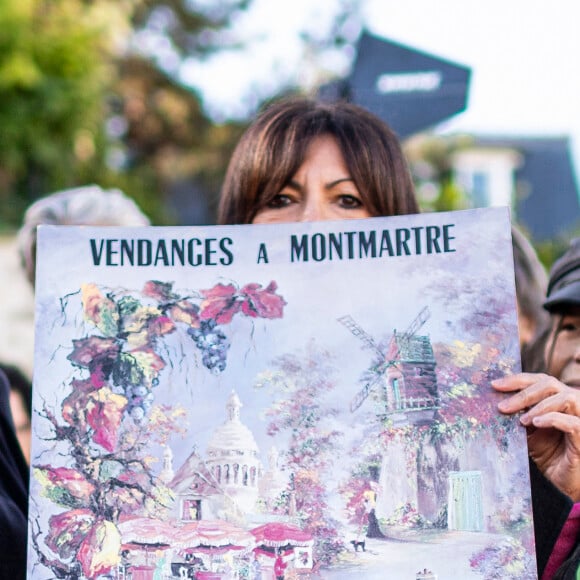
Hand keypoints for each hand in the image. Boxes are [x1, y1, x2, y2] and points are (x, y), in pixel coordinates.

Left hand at [492, 373, 579, 501]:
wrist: (562, 482)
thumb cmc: (547, 455)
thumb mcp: (528, 432)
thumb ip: (517, 415)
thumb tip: (495, 401)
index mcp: (557, 399)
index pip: (538, 380)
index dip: (517, 380)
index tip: (495, 385)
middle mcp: (571, 405)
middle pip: (550, 383)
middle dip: (523, 392)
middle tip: (502, 406)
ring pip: (565, 397)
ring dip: (539, 405)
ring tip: (521, 420)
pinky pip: (573, 422)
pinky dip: (552, 419)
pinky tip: (536, 424)